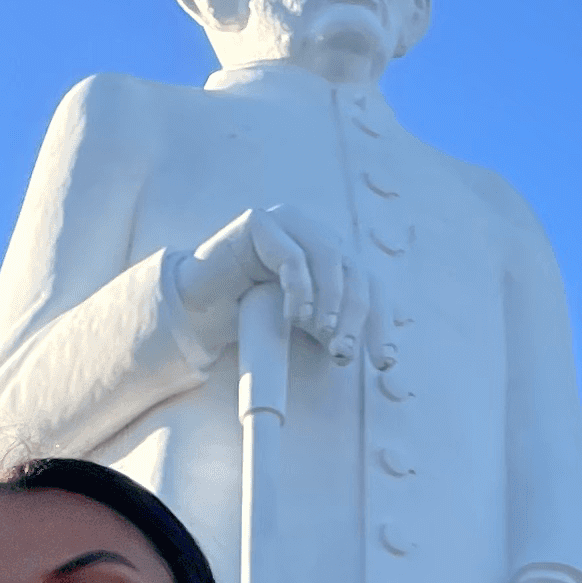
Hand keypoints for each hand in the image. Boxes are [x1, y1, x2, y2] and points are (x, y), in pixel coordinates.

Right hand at [174, 207, 366, 369]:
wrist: (198, 306)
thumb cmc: (249, 314)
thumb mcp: (301, 323)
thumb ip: (331, 327)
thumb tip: (369, 350)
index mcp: (332, 255)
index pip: (370, 283)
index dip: (380, 321)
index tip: (383, 361)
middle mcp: (315, 233)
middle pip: (355, 271)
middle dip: (354, 316)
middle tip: (344, 352)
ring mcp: (288, 221)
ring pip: (330, 257)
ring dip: (332, 300)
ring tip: (323, 332)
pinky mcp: (261, 222)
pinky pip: (292, 255)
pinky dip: (300, 288)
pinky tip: (295, 316)